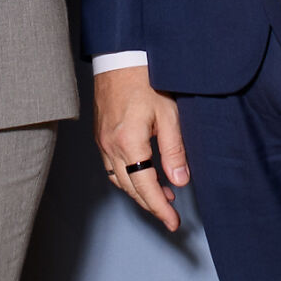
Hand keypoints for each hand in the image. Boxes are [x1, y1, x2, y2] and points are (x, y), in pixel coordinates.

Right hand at [94, 67, 188, 228]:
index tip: (173, 223)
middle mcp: (111, 147)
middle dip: (151, 206)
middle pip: (130, 189)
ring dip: (140, 193)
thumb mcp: (168, 114)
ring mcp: (102, 142)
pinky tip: (143, 175)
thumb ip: (174, 150)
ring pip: (119, 181)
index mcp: (129, 143)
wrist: (119, 57)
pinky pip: (112, 168)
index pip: (146, 187)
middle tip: (170, 216)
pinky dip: (128, 179)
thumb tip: (180, 181)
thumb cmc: (146, 79)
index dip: (160, 208)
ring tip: (163, 196)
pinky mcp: (100, 137)